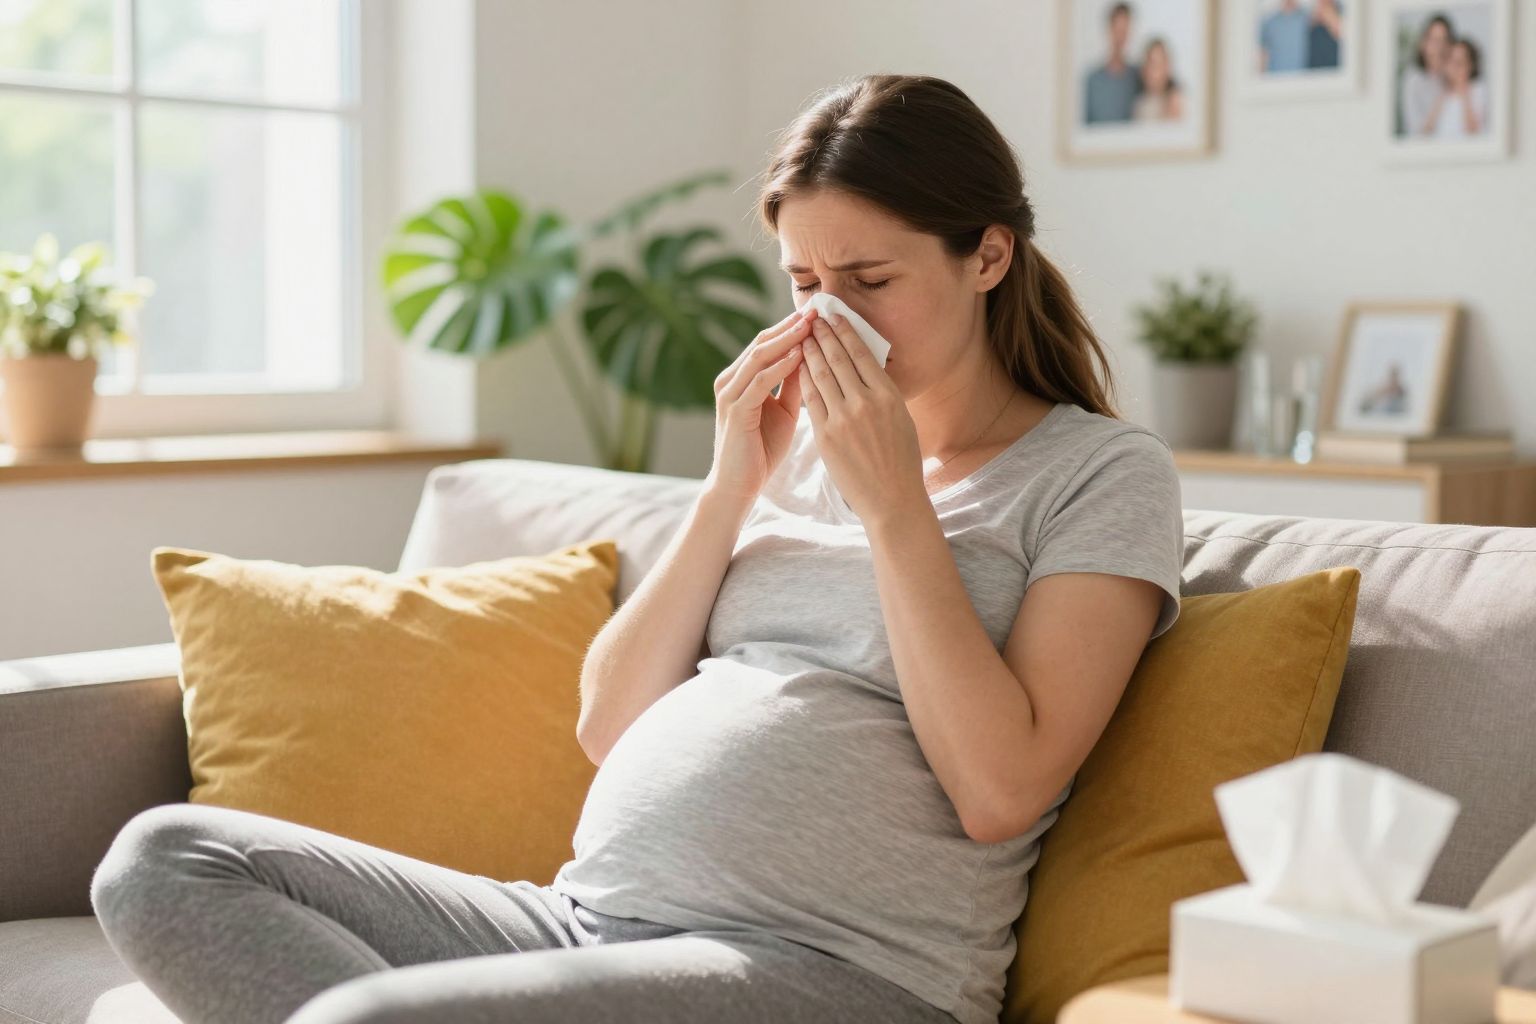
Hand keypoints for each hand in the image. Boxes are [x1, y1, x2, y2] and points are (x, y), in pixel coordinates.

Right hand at [701, 306, 814, 507]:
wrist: (739, 487)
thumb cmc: (761, 451)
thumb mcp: (785, 412)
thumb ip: (794, 386)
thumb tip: (815, 359)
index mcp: (742, 379)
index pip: (768, 343)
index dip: (793, 327)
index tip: (820, 314)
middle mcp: (731, 380)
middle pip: (763, 342)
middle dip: (791, 326)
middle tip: (817, 309)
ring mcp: (730, 394)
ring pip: (760, 356)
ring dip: (788, 339)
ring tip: (812, 324)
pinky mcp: (735, 410)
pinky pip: (760, 381)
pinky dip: (781, 366)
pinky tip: (801, 354)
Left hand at [799, 312, 922, 522]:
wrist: (892, 500)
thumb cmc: (900, 460)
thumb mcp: (901, 419)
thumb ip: (882, 393)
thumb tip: (867, 367)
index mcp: (888, 396)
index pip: (862, 354)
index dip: (845, 331)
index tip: (834, 316)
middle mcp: (866, 403)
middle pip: (838, 359)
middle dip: (822, 334)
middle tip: (812, 316)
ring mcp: (844, 419)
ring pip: (821, 375)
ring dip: (809, 351)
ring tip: (800, 336)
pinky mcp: (826, 436)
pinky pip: (810, 400)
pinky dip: (802, 379)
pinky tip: (796, 367)